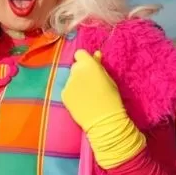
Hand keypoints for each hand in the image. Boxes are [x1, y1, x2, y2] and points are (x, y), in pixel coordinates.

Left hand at [61, 50, 145, 168]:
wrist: (104, 121)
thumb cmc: (111, 98)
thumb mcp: (109, 79)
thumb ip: (99, 66)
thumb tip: (96, 55)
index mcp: (88, 65)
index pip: (80, 53)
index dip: (85, 60)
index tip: (90, 67)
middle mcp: (75, 71)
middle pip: (75, 67)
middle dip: (81, 72)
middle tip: (90, 83)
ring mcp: (68, 83)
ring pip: (71, 79)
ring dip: (76, 83)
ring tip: (86, 95)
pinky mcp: (63, 95)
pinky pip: (68, 90)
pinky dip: (72, 93)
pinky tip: (81, 102)